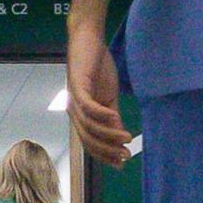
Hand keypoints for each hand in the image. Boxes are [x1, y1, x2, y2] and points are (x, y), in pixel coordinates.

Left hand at [67, 22, 132, 167]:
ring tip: (127, 139)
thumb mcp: (109, 96)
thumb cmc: (97, 66)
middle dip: (108, 150)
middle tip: (126, 155)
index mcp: (81, 115)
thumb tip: (121, 136)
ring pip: (89, 126)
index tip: (122, 163)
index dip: (105, 155)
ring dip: (109, 135)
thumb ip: (113, 115)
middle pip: (88, 139)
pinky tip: (116, 118)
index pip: (90, 142)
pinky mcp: (77, 86)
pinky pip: (88, 106)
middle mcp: (74, 110)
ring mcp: (74, 99)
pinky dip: (101, 115)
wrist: (89, 40)